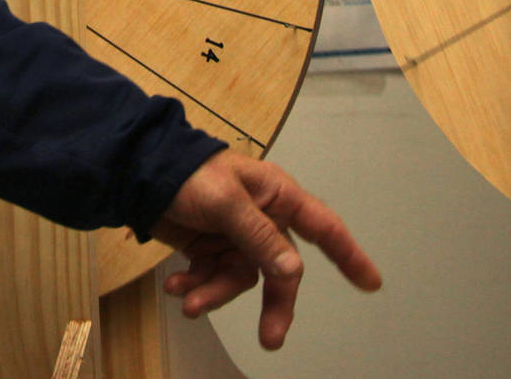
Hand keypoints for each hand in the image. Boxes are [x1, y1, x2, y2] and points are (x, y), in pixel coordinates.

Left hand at [150, 150, 381, 348]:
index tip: (371, 283)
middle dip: (274, 302)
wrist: (138, 172)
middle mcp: (263, 217)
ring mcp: (236, 235)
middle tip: (271, 338)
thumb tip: (293, 270)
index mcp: (277, 196)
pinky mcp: (211, 247)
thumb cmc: (188, 173)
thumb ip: (259, 236)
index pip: (323, 227)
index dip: (349, 255)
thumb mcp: (226, 201)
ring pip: (242, 278)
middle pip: (282, 269)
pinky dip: (196, 286)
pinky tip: (176, 286)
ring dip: (216, 293)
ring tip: (190, 301)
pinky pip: (214, 277)